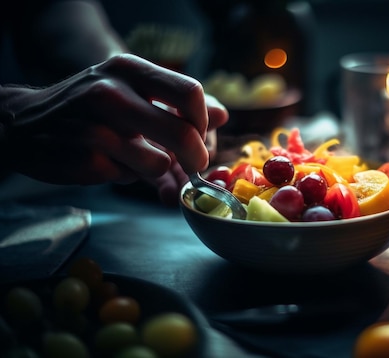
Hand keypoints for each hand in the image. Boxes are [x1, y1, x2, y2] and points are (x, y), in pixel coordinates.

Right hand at [1, 54, 227, 186]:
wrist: (23, 123)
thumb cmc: (88, 106)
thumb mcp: (128, 88)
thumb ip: (176, 101)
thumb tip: (223, 115)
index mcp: (127, 69)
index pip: (190, 92)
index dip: (203, 119)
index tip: (200, 133)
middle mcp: (111, 93)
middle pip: (182, 133)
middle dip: (197, 157)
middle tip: (195, 164)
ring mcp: (96, 129)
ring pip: (159, 163)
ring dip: (154, 167)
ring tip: (132, 155)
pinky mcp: (86, 160)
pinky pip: (130, 179)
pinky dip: (127, 176)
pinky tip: (108, 161)